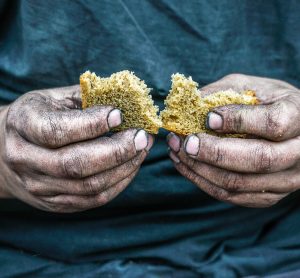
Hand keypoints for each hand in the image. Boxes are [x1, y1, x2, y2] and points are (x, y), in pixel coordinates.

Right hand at [0, 85, 152, 212]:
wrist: (8, 149)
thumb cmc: (40, 116)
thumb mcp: (56, 98)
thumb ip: (88, 97)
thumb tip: (128, 100)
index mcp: (23, 124)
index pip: (57, 130)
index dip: (92, 124)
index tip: (120, 114)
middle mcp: (25, 159)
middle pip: (76, 164)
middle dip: (117, 151)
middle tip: (142, 137)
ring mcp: (39, 186)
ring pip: (89, 186)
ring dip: (124, 168)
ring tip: (142, 149)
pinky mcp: (55, 203)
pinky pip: (93, 200)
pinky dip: (119, 183)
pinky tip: (131, 166)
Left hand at [167, 74, 299, 207]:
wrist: (290, 129)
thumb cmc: (266, 103)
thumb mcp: (249, 86)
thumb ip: (221, 92)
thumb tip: (187, 105)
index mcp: (298, 116)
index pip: (272, 123)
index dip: (238, 121)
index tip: (209, 118)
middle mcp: (299, 152)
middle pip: (258, 159)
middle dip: (214, 152)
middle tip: (186, 142)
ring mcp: (287, 179)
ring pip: (240, 183)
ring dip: (201, 169)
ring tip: (177, 151)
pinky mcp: (270, 195)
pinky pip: (233, 196)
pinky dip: (203, 182)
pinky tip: (186, 166)